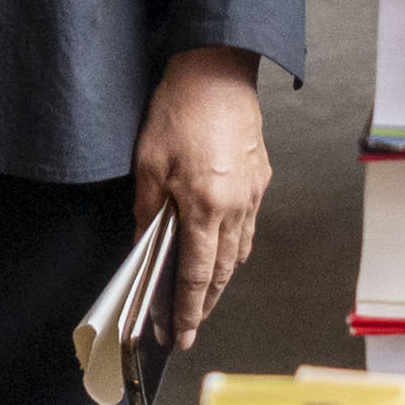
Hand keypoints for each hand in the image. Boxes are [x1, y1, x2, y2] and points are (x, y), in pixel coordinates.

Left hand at [136, 50, 273, 333]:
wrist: (218, 71)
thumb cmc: (181, 109)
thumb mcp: (148, 164)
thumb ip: (147, 212)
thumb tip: (144, 247)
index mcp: (204, 207)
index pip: (195, 276)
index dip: (186, 311)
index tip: (179, 334)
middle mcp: (235, 206)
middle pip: (221, 272)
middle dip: (204, 305)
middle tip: (190, 327)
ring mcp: (253, 193)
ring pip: (239, 252)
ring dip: (220, 279)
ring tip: (202, 297)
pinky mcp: (260, 178)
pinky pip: (248, 226)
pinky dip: (234, 248)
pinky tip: (223, 251)